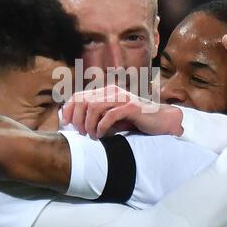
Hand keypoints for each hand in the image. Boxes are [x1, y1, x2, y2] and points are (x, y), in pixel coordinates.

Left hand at [62, 85, 182, 138]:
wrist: (160, 121)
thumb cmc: (134, 121)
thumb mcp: (111, 118)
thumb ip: (96, 117)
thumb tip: (75, 124)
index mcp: (105, 92)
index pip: (79, 95)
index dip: (69, 109)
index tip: (66, 124)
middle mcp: (112, 91)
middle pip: (84, 100)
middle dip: (78, 118)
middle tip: (81, 133)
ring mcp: (122, 97)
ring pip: (94, 106)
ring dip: (89, 124)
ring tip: (91, 136)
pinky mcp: (131, 107)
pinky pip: (110, 115)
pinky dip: (102, 126)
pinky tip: (101, 135)